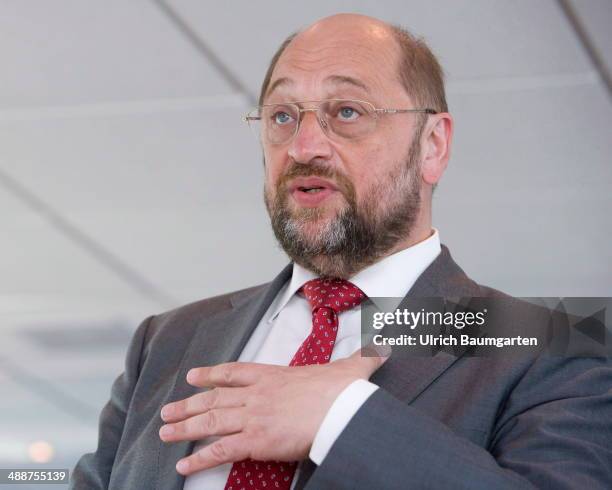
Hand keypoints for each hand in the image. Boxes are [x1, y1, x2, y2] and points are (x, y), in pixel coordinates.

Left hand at [159, 345, 388, 475]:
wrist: (338, 407)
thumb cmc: (341, 390)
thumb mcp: (349, 368)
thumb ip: (360, 358)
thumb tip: (382, 348)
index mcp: (272, 375)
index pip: (233, 371)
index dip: (211, 374)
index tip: (193, 376)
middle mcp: (255, 394)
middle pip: (213, 398)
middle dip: (188, 405)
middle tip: (168, 411)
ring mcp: (252, 416)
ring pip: (209, 421)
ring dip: (185, 428)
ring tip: (164, 433)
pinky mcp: (254, 440)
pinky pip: (219, 450)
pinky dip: (200, 458)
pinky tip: (183, 465)